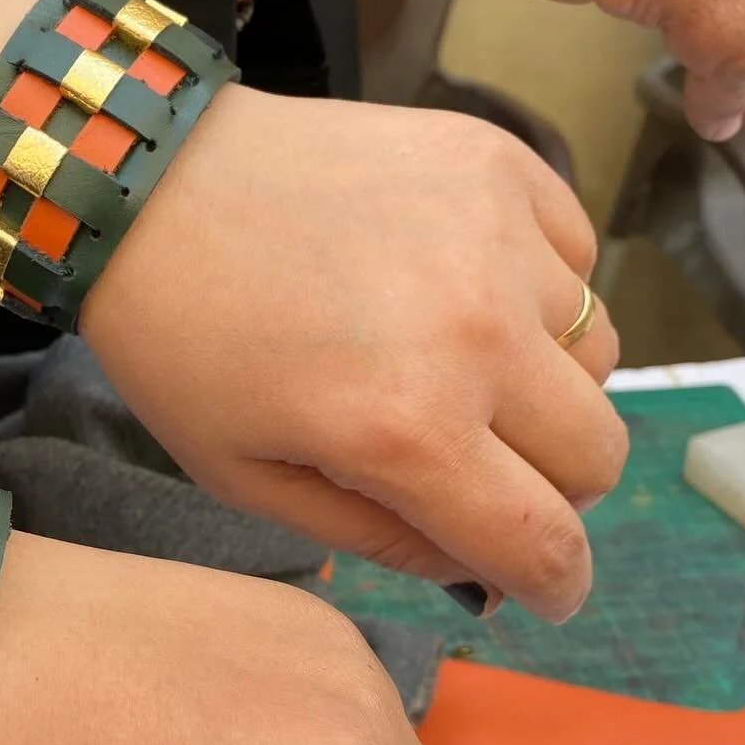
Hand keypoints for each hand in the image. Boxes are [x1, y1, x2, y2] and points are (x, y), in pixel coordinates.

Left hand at [82, 88, 624, 620]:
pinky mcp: (495, 162)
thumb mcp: (248, 478)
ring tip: (450, 359)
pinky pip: (575, 257)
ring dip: (540, 382)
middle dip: (549, 486)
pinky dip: (537, 289)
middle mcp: (475, 333)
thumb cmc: (179, 341)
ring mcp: (495, 236)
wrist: (148, 186)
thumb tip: (485, 571)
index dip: (554, 580)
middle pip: (597, 452)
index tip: (545, 583)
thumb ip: (380, 538)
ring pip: (595, 354)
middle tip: (480, 467)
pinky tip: (459, 283)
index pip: (543, 540)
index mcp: (404, 428)